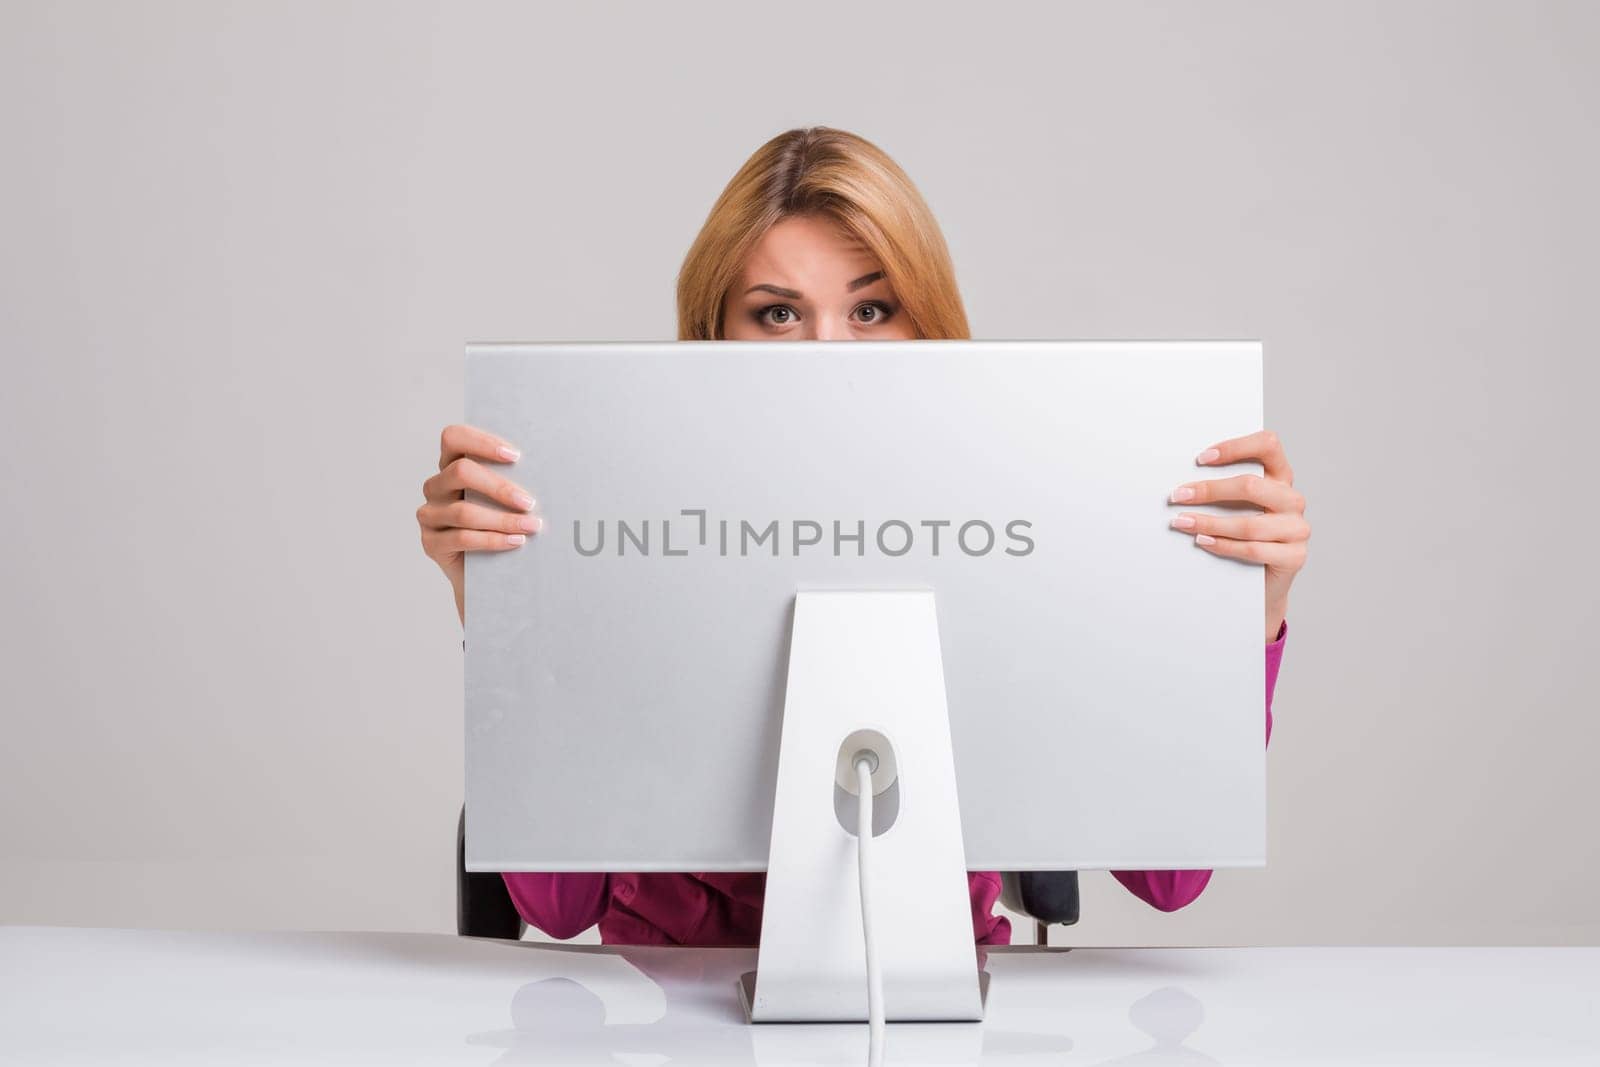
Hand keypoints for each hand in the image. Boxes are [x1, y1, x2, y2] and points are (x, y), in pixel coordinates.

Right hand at [417, 424, 541, 624]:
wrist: (488, 571)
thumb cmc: (502, 523)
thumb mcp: (506, 499)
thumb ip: (514, 480)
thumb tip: (549, 471)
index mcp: (451, 465)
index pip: (454, 438)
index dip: (482, 442)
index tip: (515, 456)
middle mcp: (436, 486)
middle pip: (460, 472)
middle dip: (499, 487)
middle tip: (529, 502)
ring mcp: (430, 515)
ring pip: (464, 511)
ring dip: (503, 519)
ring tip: (532, 526)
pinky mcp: (430, 543)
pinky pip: (462, 538)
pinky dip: (493, 540)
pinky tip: (516, 541)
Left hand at [1168, 429, 1308, 641]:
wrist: (1261, 580)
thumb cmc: (1243, 535)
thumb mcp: (1236, 507)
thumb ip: (1223, 491)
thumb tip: (1184, 484)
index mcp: (1281, 477)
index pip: (1268, 446)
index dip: (1235, 447)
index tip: (1201, 458)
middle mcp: (1292, 499)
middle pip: (1251, 486)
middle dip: (1209, 490)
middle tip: (1178, 495)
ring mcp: (1297, 528)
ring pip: (1249, 524)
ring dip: (1209, 523)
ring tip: (1182, 522)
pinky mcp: (1295, 556)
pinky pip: (1253, 549)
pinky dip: (1223, 546)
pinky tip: (1202, 541)